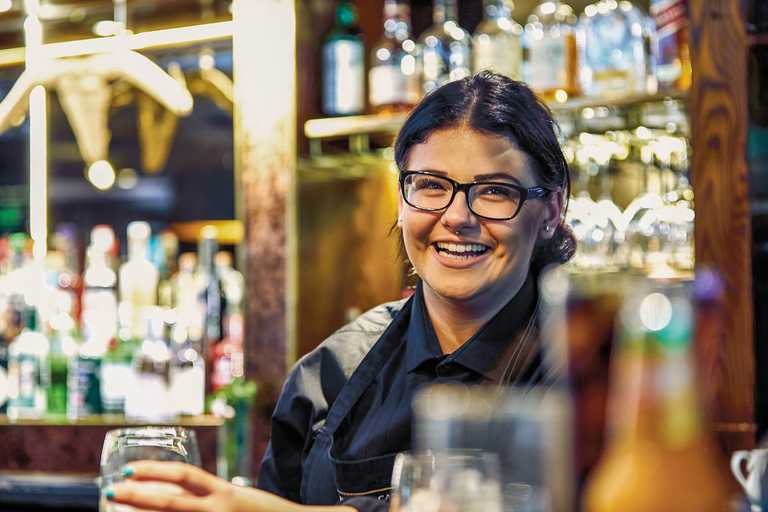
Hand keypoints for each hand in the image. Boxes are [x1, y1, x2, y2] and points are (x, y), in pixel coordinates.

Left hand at [107, 461, 355, 511]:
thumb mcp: (237, 500)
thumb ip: (209, 498)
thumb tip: (174, 496)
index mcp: (223, 492)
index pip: (183, 477)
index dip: (154, 471)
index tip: (129, 470)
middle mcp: (218, 507)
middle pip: (170, 500)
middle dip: (137, 495)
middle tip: (111, 490)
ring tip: (118, 508)